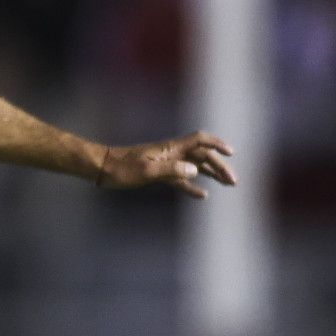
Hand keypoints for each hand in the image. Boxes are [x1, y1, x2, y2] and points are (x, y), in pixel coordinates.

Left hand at [98, 131, 237, 197]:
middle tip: (233, 181)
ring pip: (195, 167)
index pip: (199, 140)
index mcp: (170, 148)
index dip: (216, 144)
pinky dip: (193, 186)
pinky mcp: (158, 175)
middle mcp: (171, 154)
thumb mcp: (146, 170)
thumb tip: (195, 171)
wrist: (101, 169)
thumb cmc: (121, 168)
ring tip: (228, 184)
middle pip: (202, 156)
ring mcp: (165, 164)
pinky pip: (181, 180)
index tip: (231, 153)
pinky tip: (203, 195)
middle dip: (219, 166)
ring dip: (212, 174)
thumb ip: (171, 170)